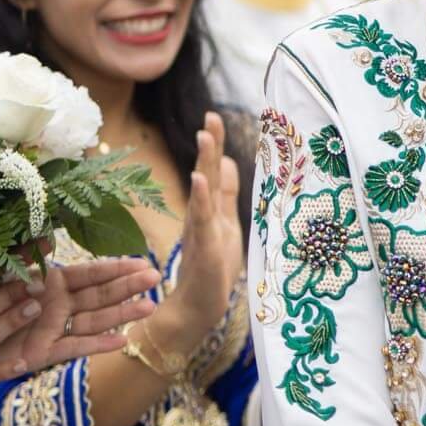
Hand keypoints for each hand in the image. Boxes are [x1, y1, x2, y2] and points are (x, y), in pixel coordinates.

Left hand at [9, 255, 161, 374]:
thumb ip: (21, 258)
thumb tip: (48, 235)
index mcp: (47, 283)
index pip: (88, 273)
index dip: (114, 267)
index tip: (140, 261)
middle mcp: (56, 304)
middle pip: (99, 294)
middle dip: (128, 286)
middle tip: (156, 277)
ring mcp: (53, 329)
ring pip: (95, 319)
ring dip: (122, 313)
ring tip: (150, 307)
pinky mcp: (43, 353)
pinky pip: (74, 347)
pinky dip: (97, 345)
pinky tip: (121, 340)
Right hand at [140, 113, 242, 363]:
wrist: (196, 308)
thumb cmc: (211, 269)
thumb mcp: (225, 226)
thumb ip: (225, 196)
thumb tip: (228, 162)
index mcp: (210, 211)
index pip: (215, 172)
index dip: (215, 147)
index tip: (214, 117)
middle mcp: (203, 216)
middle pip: (207, 174)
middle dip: (209, 146)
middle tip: (210, 116)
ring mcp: (202, 231)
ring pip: (204, 192)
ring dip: (204, 163)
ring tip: (205, 137)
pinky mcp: (204, 248)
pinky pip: (202, 220)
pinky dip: (201, 198)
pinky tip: (200, 179)